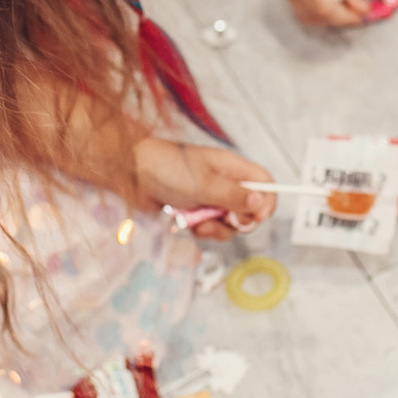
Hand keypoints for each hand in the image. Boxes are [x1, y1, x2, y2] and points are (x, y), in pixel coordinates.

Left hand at [134, 137, 274, 236]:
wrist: (132, 174)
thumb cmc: (168, 169)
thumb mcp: (204, 184)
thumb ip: (234, 196)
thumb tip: (261, 203)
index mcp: (232, 167)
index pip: (265, 183)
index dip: (266, 202)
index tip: (254, 218)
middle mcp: (225, 182)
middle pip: (250, 209)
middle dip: (237, 222)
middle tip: (222, 219)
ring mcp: (210, 197)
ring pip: (229, 223)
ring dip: (216, 229)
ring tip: (197, 222)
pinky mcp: (196, 211)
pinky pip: (210, 228)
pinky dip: (201, 230)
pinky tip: (187, 223)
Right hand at [282, 0, 368, 27]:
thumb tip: (362, 10)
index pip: (326, 10)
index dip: (346, 18)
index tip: (362, 16)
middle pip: (316, 17)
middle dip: (338, 19)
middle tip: (356, 11)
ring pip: (306, 16)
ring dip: (327, 17)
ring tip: (345, 6)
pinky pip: (300, 7)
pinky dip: (316, 10)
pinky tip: (331, 0)